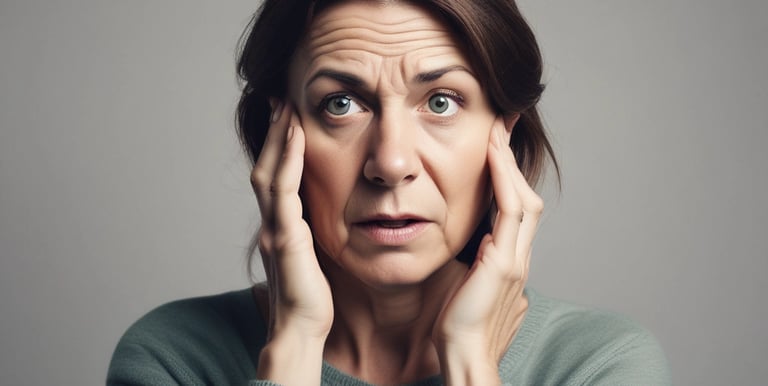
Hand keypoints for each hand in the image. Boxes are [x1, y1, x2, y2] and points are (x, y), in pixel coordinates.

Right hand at [251, 99, 332, 383]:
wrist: (301, 330)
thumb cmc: (311, 300)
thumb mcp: (313, 259)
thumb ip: (312, 237)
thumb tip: (324, 222)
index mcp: (280, 228)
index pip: (275, 178)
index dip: (278, 148)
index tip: (287, 120)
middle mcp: (272, 224)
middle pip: (266, 167)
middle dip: (273, 133)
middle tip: (280, 101)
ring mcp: (275, 229)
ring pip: (269, 173)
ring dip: (277, 138)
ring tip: (285, 108)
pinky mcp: (284, 238)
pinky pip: (283, 191)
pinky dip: (287, 160)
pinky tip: (294, 137)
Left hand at [433, 116, 542, 384]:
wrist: (464, 355)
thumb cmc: (460, 326)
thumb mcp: (469, 286)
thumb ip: (477, 266)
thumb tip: (476, 251)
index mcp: (510, 261)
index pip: (516, 210)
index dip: (510, 178)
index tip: (498, 149)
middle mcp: (518, 257)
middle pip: (525, 197)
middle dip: (514, 161)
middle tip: (503, 126)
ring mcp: (514, 260)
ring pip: (521, 199)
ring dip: (509, 163)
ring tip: (496, 133)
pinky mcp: (503, 265)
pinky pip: (509, 213)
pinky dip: (503, 182)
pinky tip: (494, 158)